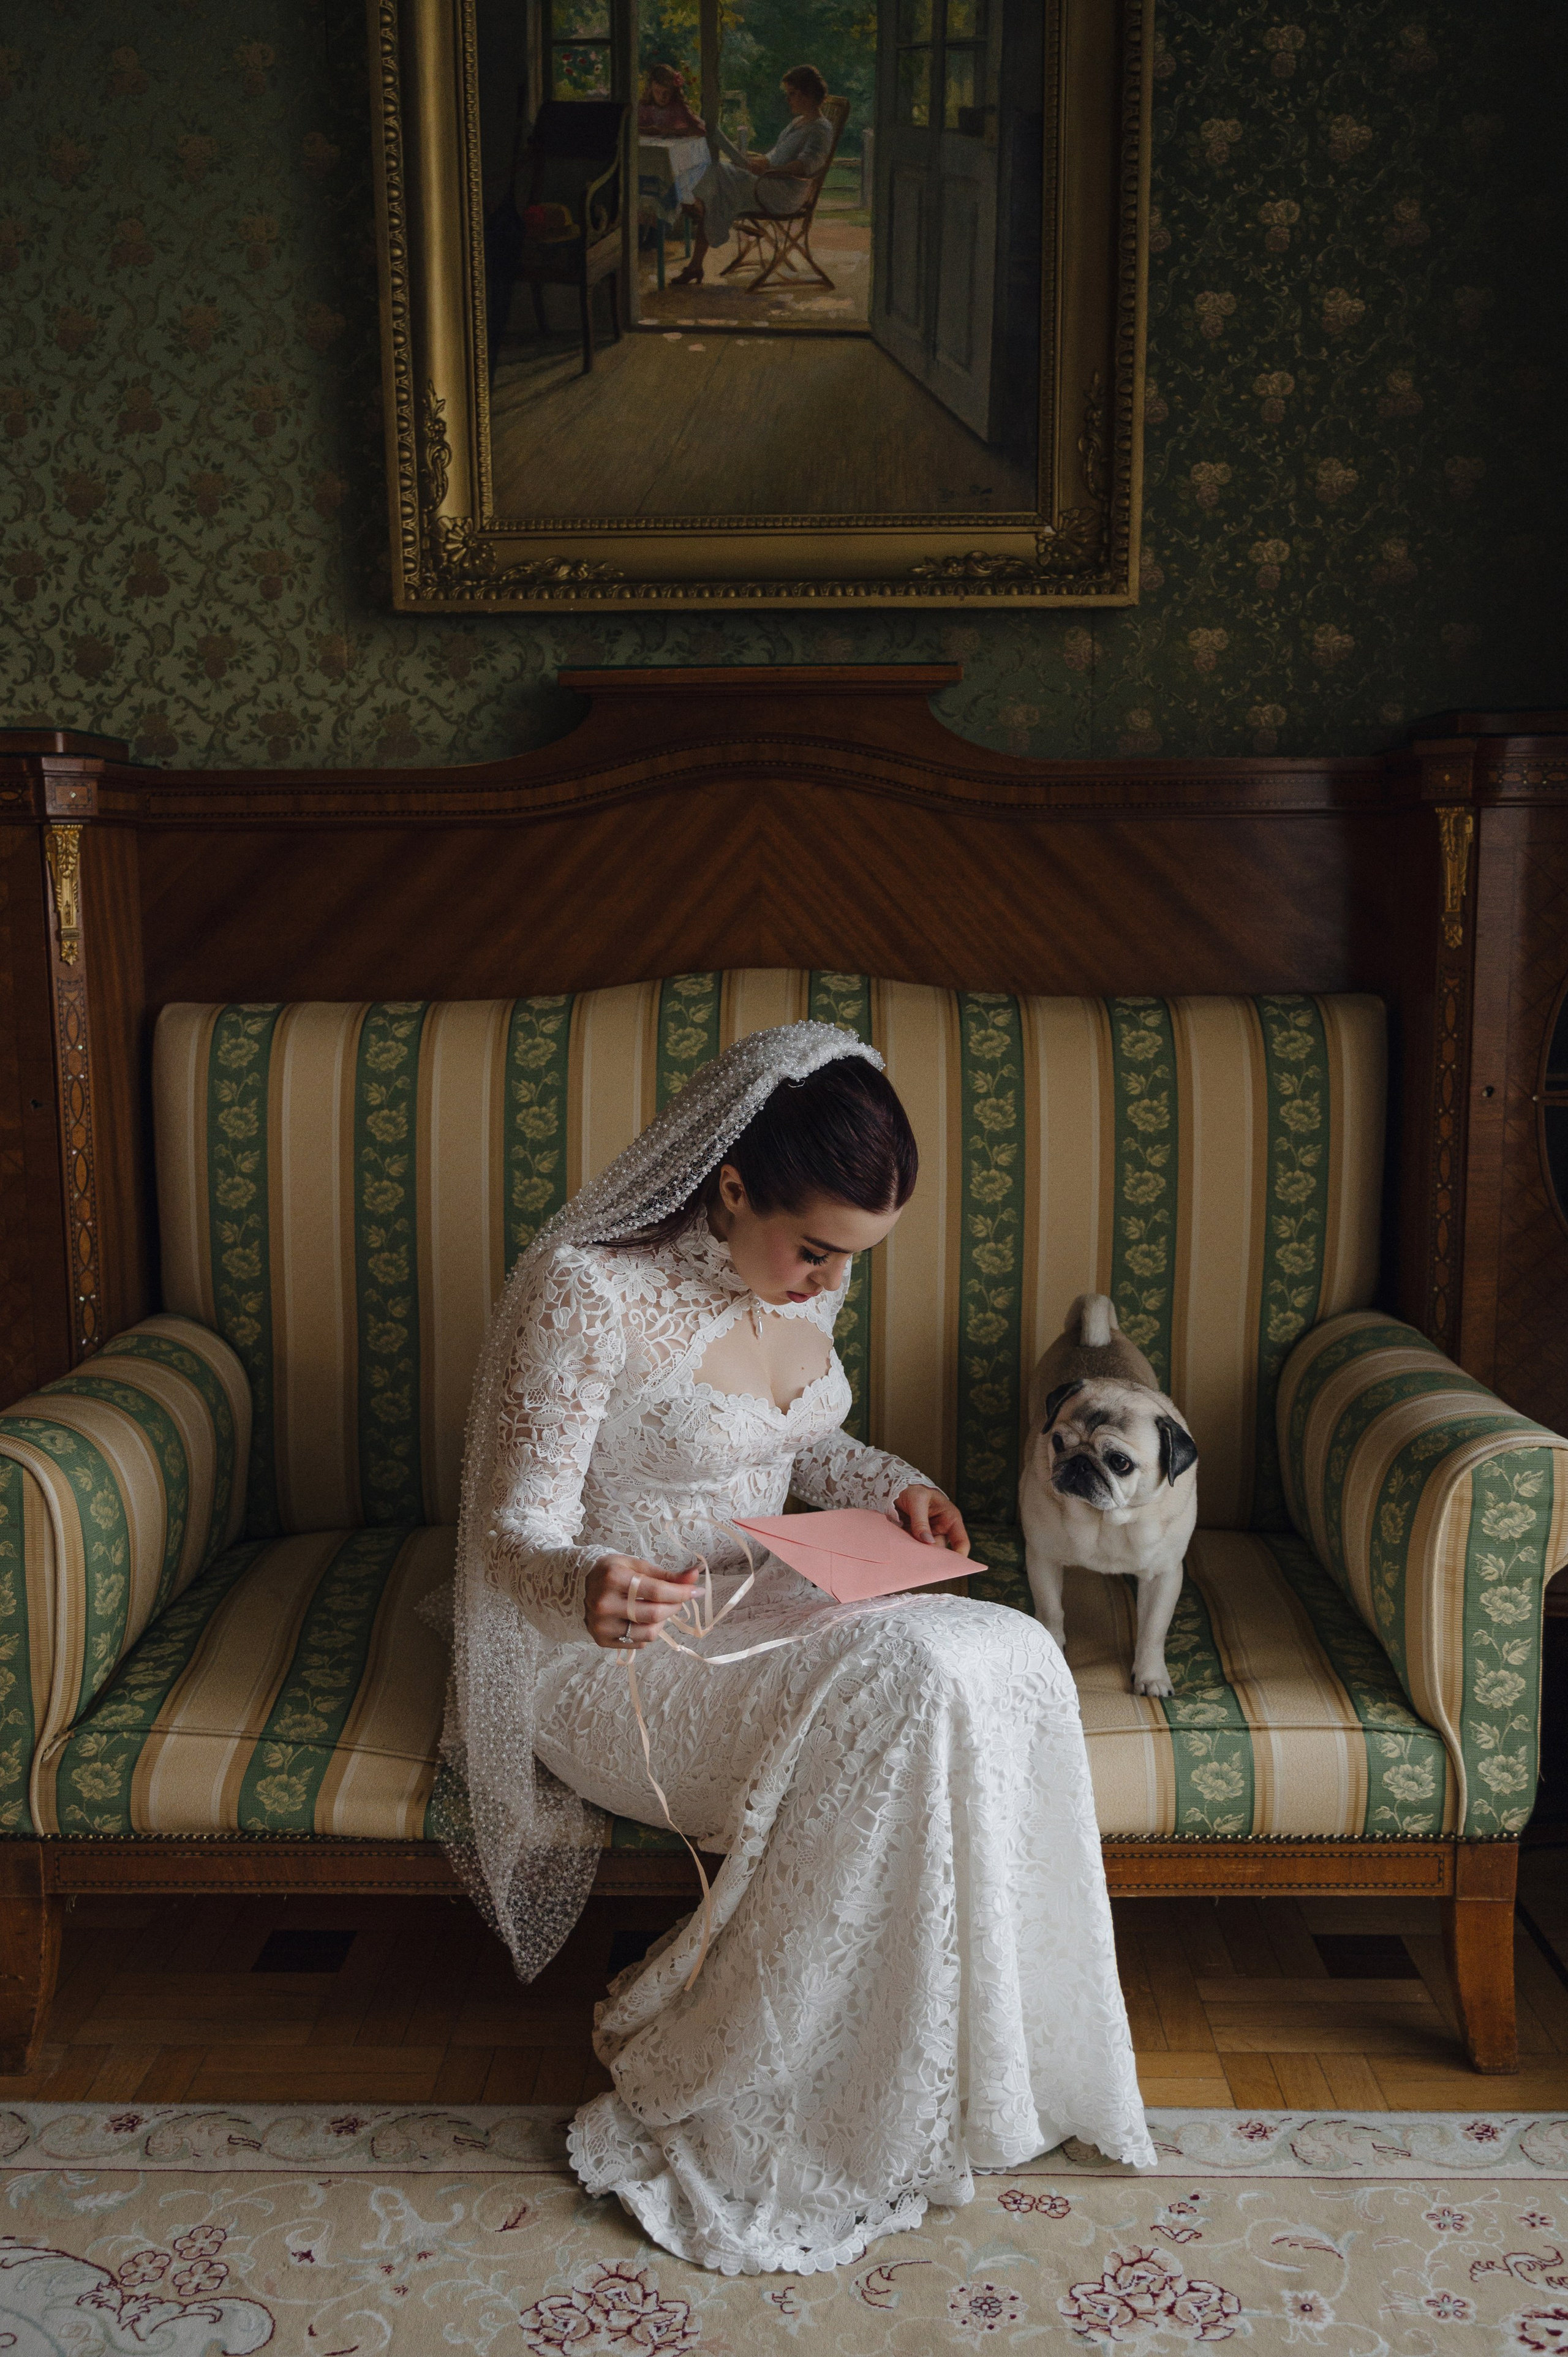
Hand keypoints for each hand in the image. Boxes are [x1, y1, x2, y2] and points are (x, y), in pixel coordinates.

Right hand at [584, 1555, 700, 1649]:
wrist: (576, 1587)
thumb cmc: (610, 1572)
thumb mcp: (635, 1565)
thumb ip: (666, 1574)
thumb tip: (695, 1576)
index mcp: (613, 1578)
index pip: (656, 1591)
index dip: (681, 1592)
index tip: (697, 1591)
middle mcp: (605, 1603)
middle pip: (654, 1614)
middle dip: (674, 1606)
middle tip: (679, 1598)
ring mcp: (602, 1625)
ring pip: (649, 1633)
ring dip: (662, 1621)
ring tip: (659, 1609)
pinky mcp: (602, 1640)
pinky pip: (638, 1643)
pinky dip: (648, 1632)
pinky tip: (642, 1619)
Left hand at [895, 1487, 970, 1556]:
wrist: (897, 1488)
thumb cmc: (913, 1490)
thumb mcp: (917, 1500)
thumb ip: (921, 1521)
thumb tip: (927, 1542)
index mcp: (950, 1519)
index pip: (961, 1542)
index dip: (959, 1556)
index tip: (950, 1567)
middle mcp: (942, 1530)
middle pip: (942, 1551)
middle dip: (933, 1557)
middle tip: (921, 1562)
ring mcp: (929, 1535)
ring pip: (928, 1552)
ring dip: (919, 1554)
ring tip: (909, 1555)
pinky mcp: (916, 1539)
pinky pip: (916, 1549)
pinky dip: (911, 1551)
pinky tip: (903, 1552)